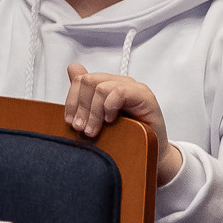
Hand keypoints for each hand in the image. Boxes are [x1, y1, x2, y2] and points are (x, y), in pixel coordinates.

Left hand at [64, 62, 181, 183]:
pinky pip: (119, 93)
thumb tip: (71, 69)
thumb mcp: (99, 119)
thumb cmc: (127, 136)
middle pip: (89, 81)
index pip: (82, 79)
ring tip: (93, 130)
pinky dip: (109, 108)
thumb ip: (85, 96)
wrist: (152, 153)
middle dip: (81, 107)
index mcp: (108, 84)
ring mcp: (133, 87)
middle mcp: (120, 82)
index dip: (72, 100)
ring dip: (93, 112)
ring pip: (101, 87)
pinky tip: (110, 121)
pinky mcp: (144, 96)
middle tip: (81, 128)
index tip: (70, 121)